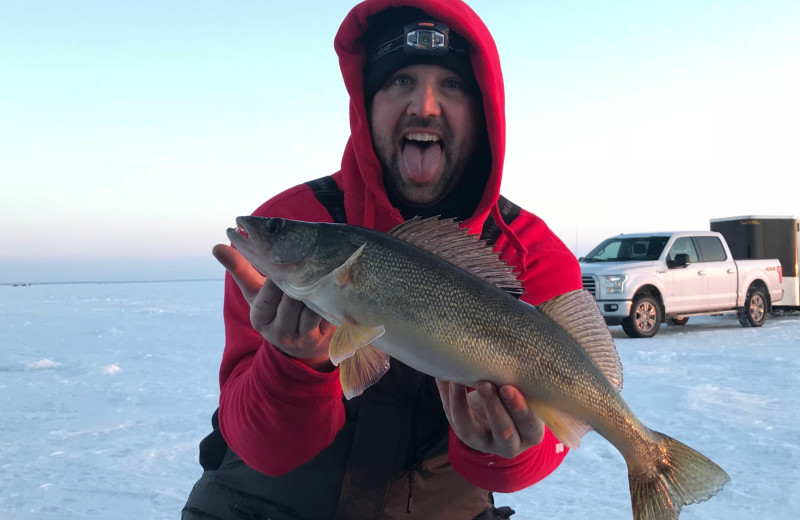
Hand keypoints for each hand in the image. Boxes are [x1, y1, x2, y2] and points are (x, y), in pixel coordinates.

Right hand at [212, 244, 334, 370]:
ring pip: (310, 309)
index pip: (266, 299)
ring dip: (316, 290)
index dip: (274, 283)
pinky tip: (332, 286)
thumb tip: (217, 246)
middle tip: (308, 261)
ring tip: (320, 271)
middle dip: (299, 282)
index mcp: (260, 320)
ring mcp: (302, 338)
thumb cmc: (275, 308)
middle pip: (291, 302)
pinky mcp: (323, 338)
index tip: (282, 268)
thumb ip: (239, 270)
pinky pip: (327, 315)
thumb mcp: (256, 292)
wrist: (301, 343)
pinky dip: (329, 300)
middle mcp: (280, 333)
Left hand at [436, 380, 543, 458]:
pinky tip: (443, 377)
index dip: (518, 408)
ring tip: (457, 381)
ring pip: (469, 430)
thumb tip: (507, 356)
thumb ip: (520, 384)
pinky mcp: (463, 434)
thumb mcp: (528, 396)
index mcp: (531, 434)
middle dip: (492, 407)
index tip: (508, 388)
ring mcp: (482, 443)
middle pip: (502, 431)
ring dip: (461, 404)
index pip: (528, 424)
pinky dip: (446, 396)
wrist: (502, 414)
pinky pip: (451, 417)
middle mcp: (509, 444)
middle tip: (485, 384)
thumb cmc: (522, 401)